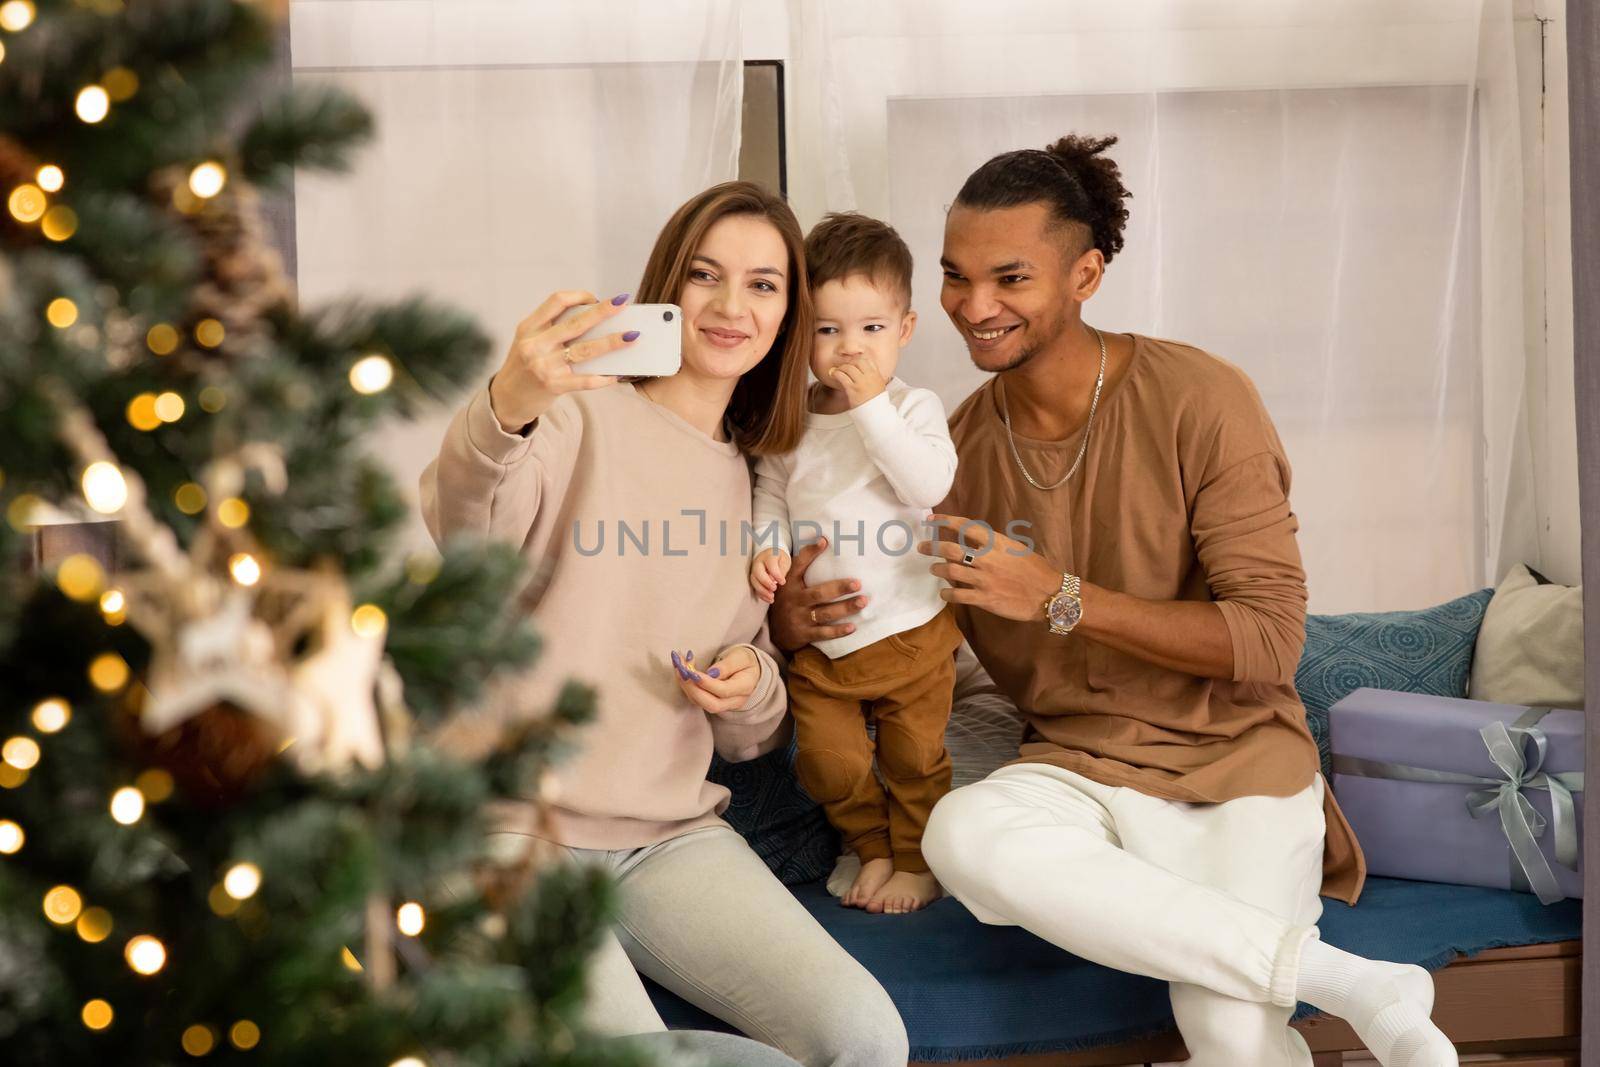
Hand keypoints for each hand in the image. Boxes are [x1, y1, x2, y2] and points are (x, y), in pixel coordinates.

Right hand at [487, 290, 636, 430]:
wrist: (505, 400)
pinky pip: (585, 380)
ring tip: (632, 337)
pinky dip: (603, 378)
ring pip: (585, 350)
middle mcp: (535, 345)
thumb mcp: (528, 342)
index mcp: (529, 328)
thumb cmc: (522, 368)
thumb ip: (551, 330)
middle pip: (576, 323)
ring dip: (611, 342)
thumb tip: (593, 321)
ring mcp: (544, 366)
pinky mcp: (553, 386)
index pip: (556, 301)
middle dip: (603, 311)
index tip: (595, 297)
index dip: (579, 296)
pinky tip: (617, 374)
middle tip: (623, 302)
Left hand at [669, 647, 759, 713]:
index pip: (724, 690)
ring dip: (686, 686)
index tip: (691, 671)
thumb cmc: (745, 661)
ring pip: (701, 703)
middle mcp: (735, 701)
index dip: (706, 683)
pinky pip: (697, 699)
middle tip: (681, 670)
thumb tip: (711, 674)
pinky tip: (681, 671)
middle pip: (711, 704)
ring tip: (678, 666)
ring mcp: (723, 705)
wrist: (749, 671)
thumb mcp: (741, 657)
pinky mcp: (712, 703)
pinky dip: (687, 686)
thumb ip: (728, 665)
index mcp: (745, 687)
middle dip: (692, 689)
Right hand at [749, 548, 791, 603]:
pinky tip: (769, 599)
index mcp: (768, 556)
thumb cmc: (779, 558)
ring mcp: (754, 570)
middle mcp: (759, 563)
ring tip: (772, 597)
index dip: (776, 575)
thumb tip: (776, 581)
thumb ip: (781, 570)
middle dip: (766, 582)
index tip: (783, 582)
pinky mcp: (754, 578)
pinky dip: (761, 595)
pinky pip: (755, 587)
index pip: (770, 564)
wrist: (770, 554)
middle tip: (774, 588)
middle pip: (758, 572)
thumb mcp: (784, 561)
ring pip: (754, 581)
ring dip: (762, 591)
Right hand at [769, 536, 868, 651]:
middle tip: (858, 583)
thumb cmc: (789, 602)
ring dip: (845, 608)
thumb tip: (822, 541)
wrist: (775, 633)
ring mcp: (800, 618)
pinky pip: (824, 633)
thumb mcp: (788, 584)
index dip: (810, 553)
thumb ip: (802, 568)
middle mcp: (795, 600)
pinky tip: (853, 627)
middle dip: (839, 588)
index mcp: (790, 584)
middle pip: (819, 593)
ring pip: (825, 613)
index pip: (798, 565)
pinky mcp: (804, 634)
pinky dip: (838, 631)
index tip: (824, 541)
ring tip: (863, 601)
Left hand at [828, 359, 886, 408]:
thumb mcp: (879, 383)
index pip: (866, 359)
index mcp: (876, 375)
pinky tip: (834, 375)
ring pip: (849, 367)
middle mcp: (869, 377)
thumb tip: (865, 363)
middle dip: (849, 362)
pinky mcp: (852, 389)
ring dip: (841, 368)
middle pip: (857, 361)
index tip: (853, 362)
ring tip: (838, 370)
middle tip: (845, 366)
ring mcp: (860, 383)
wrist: (875, 413)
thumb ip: (873, 373)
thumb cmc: (875, 400)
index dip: (858, 359)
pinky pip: (842, 377)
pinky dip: (836, 374)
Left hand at [917, 513, 1060, 622]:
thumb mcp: (1017, 548)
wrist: (1050, 594)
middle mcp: (987, 559)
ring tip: (934, 568)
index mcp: (996, 543)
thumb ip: (996, 545)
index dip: (945, 521)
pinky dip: (946, 593)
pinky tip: (944, 592)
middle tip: (921, 547)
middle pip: (949, 549)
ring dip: (937, 569)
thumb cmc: (1037, 570)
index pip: (965, 526)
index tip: (931, 520)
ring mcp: (984, 580)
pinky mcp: (984, 599)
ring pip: (949, 571)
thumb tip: (977, 542)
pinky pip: (957, 595)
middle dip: (931, 546)